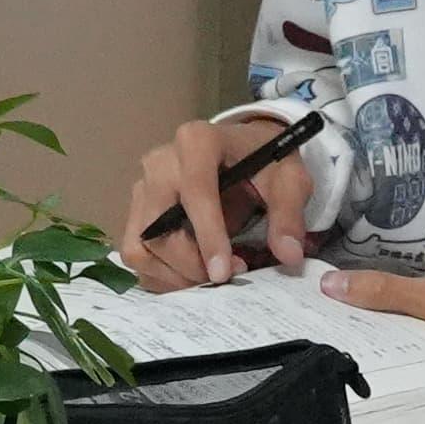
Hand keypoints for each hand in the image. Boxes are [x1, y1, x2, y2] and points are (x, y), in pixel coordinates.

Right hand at [121, 113, 306, 292]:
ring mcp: (142, 187)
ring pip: (140, 246)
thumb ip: (288, 215)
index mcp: (197, 141)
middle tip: (225, 279)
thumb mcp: (288, 180)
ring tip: (208, 282)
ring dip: (172, 275)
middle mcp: (160, 162)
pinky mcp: (136, 211)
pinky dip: (159, 276)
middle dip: (190, 264)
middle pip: (159, 227)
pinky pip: (135, 254)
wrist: (242, 154)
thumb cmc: (264, 163)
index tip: (224, 272)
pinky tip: (190, 279)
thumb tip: (288, 254)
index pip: (195, 192)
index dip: (208, 237)